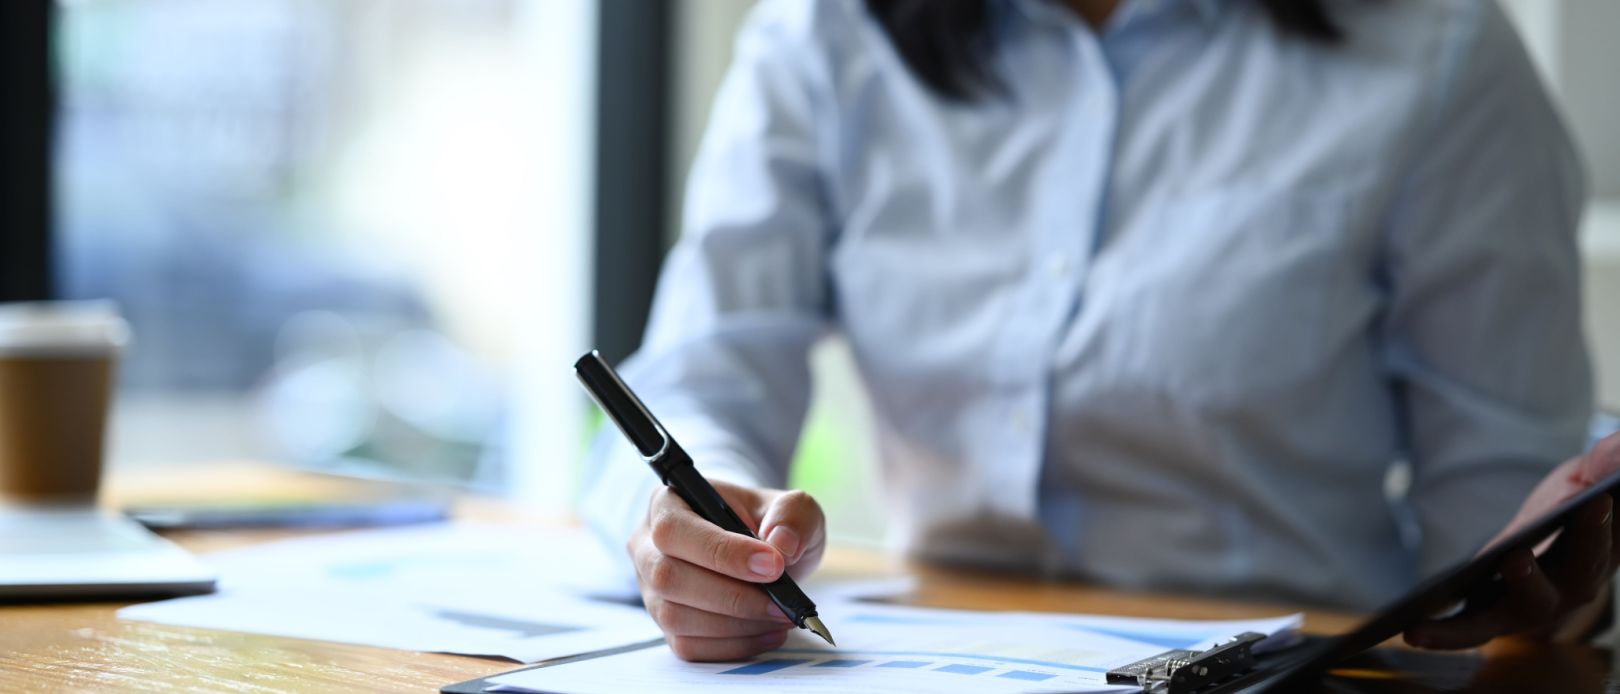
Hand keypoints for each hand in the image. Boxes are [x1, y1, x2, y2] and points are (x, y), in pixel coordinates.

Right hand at [629, 480, 825, 660]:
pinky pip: (688, 645)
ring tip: (779, 617)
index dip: (723, 552)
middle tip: (781, 603)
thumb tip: (782, 546)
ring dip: (734, 625)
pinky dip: (733, 644)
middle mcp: (648, 547)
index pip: (676, 530)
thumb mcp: (791, 506)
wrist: (764, 553)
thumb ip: (792, 515)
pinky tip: (767, 631)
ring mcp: (652, 590)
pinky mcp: (666, 626)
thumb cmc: (767, 523)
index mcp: (667, 504)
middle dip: (732, 596)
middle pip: (669, 577)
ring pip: (676, 617)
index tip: (773, 566)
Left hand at [1405, 433, 1619, 648]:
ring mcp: (1534, 601)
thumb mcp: (1597, 469)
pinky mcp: (1497, 603)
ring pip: (1509, 618)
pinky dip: (1446, 634)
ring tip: (1432, 623)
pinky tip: (1410, 631)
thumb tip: (1607, 467)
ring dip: (1473, 626)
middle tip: (1516, 559)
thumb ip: (1610, 462)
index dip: (1597, 530)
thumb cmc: (1588, 489)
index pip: (1600, 547)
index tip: (1595, 502)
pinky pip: (1474, 627)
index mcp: (1604, 553)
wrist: (1568, 512)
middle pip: (1558, 589)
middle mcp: (1573, 587)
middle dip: (1536, 576)